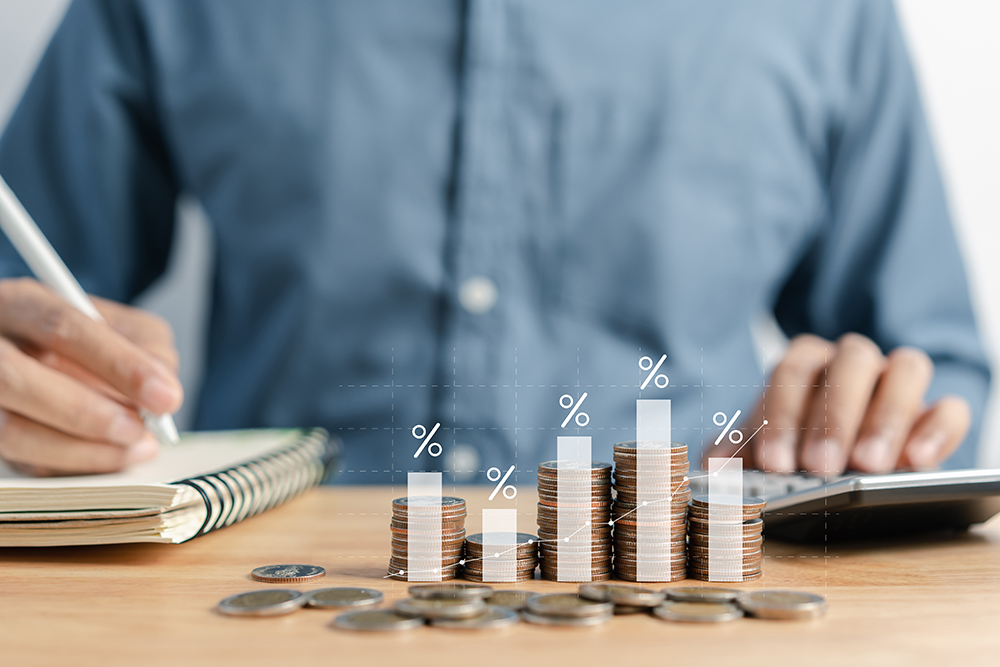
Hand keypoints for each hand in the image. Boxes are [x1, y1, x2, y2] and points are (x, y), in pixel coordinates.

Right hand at [0, 278, 182, 475]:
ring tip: (133, 447)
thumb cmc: (90, 341)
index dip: (117, 364)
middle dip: (86, 413)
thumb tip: (163, 388)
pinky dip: (68, 466)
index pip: (61, 327)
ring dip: (78, 449)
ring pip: (10, 430)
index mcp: (20, 305)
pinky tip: (106, 458)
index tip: (164, 397)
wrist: (42, 355)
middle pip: (17, 378)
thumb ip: (149, 348)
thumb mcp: (124, 327)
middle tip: (138, 429)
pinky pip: (19, 461)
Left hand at [709, 333, 970, 475]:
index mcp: (804, 364)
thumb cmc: (791, 452)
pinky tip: (916, 462)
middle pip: (850, 362)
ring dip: (886, 417)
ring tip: (868, 466)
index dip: (781, 415)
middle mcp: (852, 362)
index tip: (774, 463)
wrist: (838, 460)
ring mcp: (897, 382)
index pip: (792, 372)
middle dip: (833, 415)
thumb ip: (733, 456)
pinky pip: (949, 407)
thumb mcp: (757, 454)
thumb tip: (712, 468)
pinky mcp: (936, 412)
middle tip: (821, 466)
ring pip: (906, 369)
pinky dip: (937, 429)